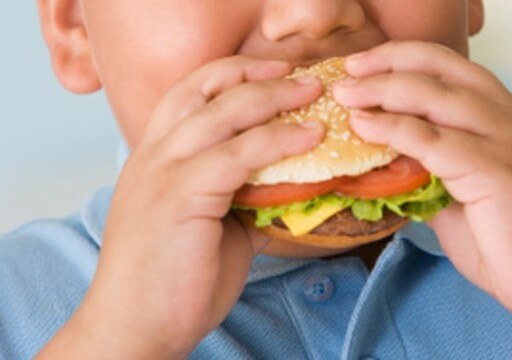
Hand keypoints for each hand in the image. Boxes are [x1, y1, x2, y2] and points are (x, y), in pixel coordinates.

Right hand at [39, 57, 323, 357]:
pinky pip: (238, 154)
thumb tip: (286, 183)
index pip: (190, 92)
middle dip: (260, 75)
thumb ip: (240, 196)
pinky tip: (309, 137)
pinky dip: (278, 140)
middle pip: (206, 89)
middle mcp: (153, 154)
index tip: (275, 72)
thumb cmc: (172, 280)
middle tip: (304, 77)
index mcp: (154, 156)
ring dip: (275, 98)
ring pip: (225, 112)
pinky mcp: (179, 195)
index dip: (234, 73)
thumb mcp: (210, 226)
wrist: (135, 327)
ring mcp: (163, 171)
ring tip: (314, 94)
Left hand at [332, 41, 511, 325]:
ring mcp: (506, 140)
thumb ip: (431, 172)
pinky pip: (434, 140)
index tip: (364, 66)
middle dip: (387, 64)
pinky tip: (365, 126)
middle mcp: (509, 118)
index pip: (452, 67)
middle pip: (441, 70)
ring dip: (383, 91)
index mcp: (505, 117)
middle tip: (346, 74)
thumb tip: (385, 161)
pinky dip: (394, 129)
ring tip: (344, 95)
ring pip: (434, 97)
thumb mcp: (463, 196)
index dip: (404, 58)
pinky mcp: (497, 170)